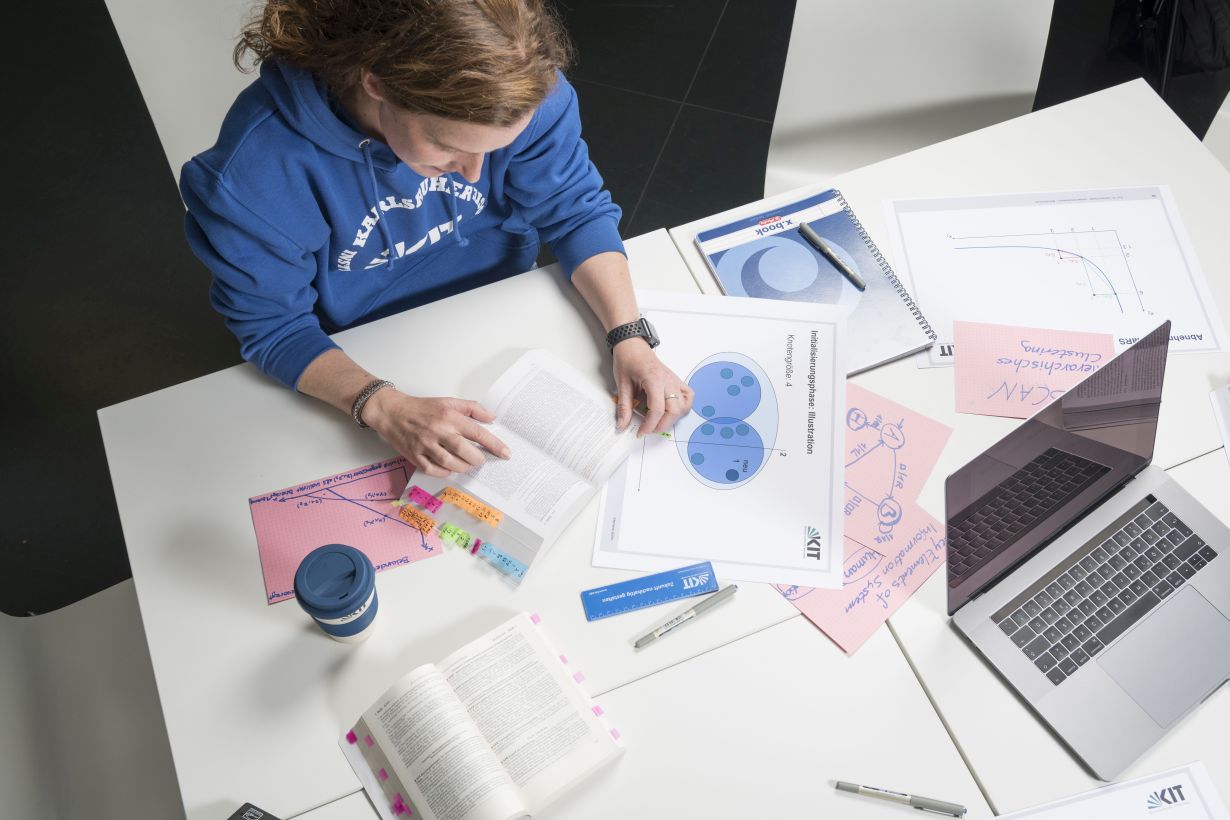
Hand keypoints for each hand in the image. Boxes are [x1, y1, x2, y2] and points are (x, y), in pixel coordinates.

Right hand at [362, 390, 510, 476]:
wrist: (391, 412)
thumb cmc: (421, 408)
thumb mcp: (448, 401)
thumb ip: (472, 408)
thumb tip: (492, 416)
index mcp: (448, 416)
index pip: (477, 432)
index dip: (494, 445)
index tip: (505, 453)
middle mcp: (438, 431)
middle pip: (465, 450)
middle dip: (477, 459)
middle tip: (481, 459)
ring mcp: (425, 445)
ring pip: (450, 463)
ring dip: (463, 467)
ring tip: (467, 464)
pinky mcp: (415, 456)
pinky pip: (434, 470)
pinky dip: (445, 472)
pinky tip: (450, 468)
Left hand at [612, 340, 693, 435]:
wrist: (632, 344)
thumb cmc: (628, 359)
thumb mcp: (622, 384)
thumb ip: (624, 406)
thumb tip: (622, 424)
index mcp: (654, 379)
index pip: (657, 409)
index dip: (649, 425)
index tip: (641, 432)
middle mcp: (668, 380)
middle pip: (673, 410)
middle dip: (662, 425)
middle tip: (649, 429)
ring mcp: (674, 380)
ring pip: (683, 405)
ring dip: (673, 417)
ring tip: (659, 421)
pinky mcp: (676, 380)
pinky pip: (688, 396)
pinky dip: (684, 406)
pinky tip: (673, 410)